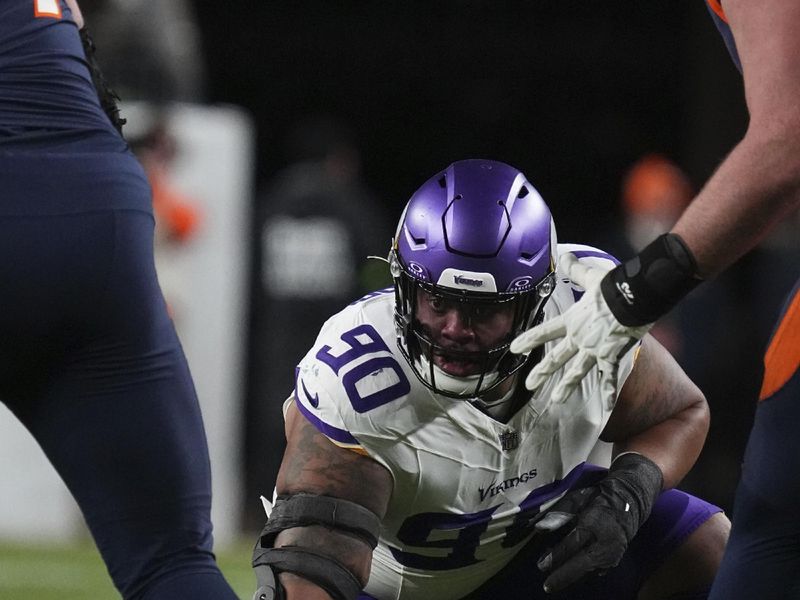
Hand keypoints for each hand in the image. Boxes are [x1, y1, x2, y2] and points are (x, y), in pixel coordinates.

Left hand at [509, 253, 650, 403]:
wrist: (634, 297)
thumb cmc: (613, 285)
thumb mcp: (590, 276)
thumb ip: (575, 269)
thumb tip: (564, 256)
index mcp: (572, 320)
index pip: (545, 332)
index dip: (528, 340)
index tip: (515, 349)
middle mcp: (579, 338)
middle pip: (557, 357)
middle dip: (542, 371)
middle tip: (529, 385)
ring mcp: (595, 350)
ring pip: (577, 372)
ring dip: (566, 386)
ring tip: (556, 400)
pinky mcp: (613, 356)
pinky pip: (610, 377)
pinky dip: (609, 392)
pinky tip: (607, 407)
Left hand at [534, 453, 662, 593]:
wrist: (629, 502)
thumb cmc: (597, 498)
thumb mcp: (577, 499)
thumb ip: (559, 514)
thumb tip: (539, 529)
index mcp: (596, 522)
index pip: (574, 542)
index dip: (557, 555)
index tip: (542, 566)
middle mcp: (607, 542)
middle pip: (583, 563)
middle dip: (564, 576)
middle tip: (547, 586)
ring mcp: (613, 553)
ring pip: (589, 570)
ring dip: (570, 576)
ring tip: (552, 581)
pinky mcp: (615, 559)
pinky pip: (595, 569)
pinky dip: (581, 573)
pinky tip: (567, 575)